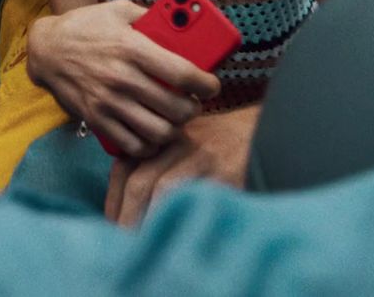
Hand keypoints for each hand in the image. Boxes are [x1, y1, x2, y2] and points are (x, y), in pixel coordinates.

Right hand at [26, 1, 219, 157]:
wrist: (46, 49)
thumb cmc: (86, 27)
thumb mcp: (119, 10)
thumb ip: (151, 17)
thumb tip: (184, 25)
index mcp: (132, 47)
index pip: (183, 74)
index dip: (207, 84)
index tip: (211, 86)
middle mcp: (122, 77)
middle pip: (176, 108)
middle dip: (194, 109)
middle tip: (194, 102)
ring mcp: (108, 102)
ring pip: (159, 132)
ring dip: (174, 128)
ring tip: (175, 119)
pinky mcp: (97, 119)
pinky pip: (133, 145)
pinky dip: (149, 145)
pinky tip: (153, 133)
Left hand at [104, 103, 261, 226]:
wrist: (261, 130)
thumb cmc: (215, 146)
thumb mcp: (180, 147)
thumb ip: (153, 166)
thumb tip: (124, 211)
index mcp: (161, 138)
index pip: (124, 170)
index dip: (114, 202)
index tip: (113, 226)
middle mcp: (177, 142)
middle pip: (140, 181)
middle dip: (128, 216)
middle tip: (125, 241)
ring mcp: (202, 155)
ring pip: (163, 187)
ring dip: (151, 220)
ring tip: (146, 243)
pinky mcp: (226, 170)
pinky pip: (197, 197)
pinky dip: (182, 215)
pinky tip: (178, 231)